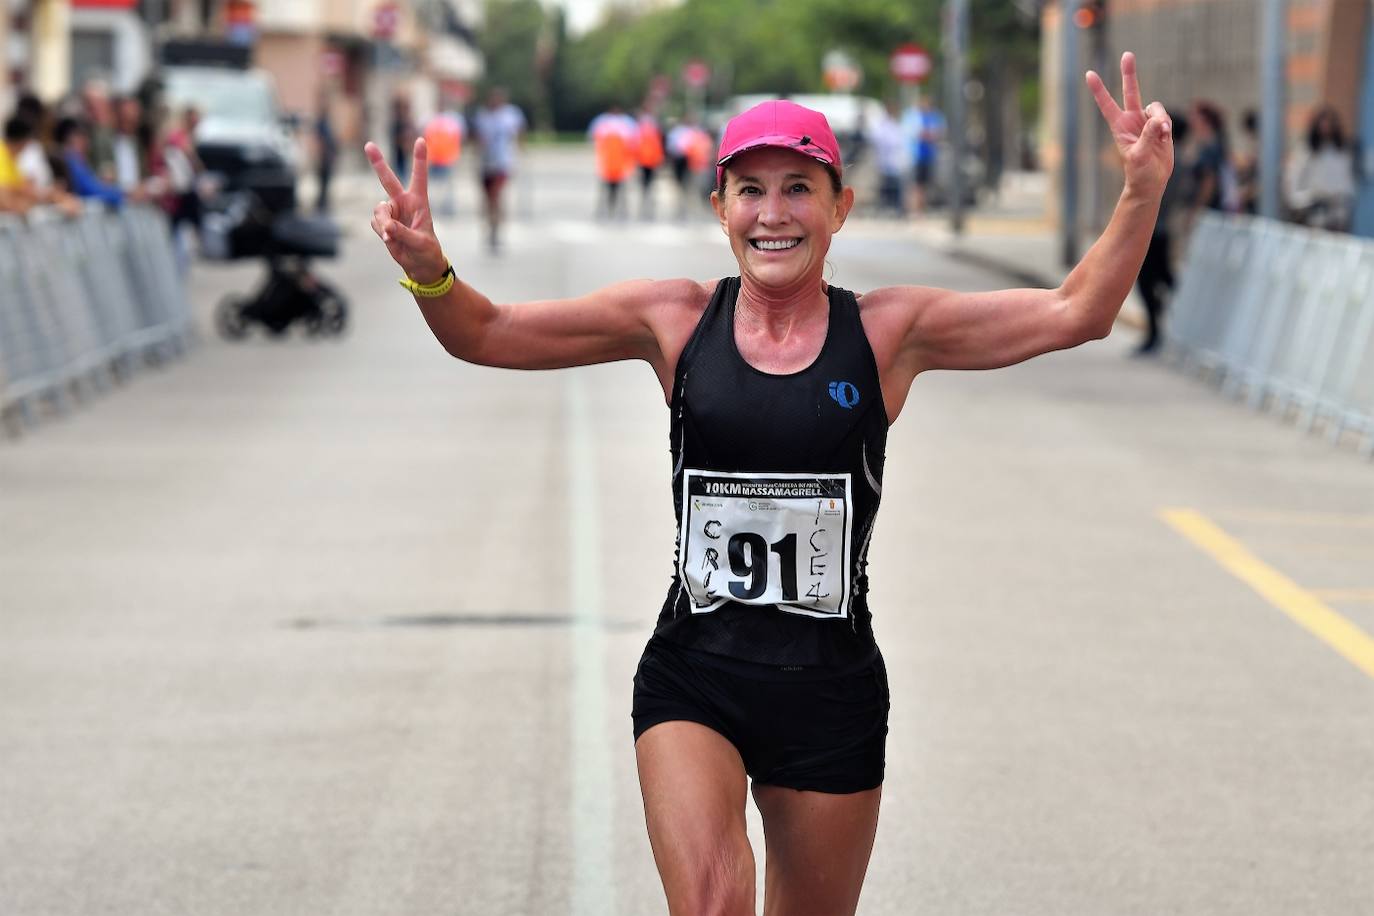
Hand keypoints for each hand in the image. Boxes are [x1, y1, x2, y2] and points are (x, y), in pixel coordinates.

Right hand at [365, 138, 445, 283]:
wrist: (419, 264)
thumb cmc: (427, 251)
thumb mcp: (420, 243)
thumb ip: (403, 233)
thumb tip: (387, 226)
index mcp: (419, 202)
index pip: (419, 177)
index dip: (419, 159)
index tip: (420, 140)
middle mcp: (403, 203)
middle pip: (388, 180)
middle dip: (378, 163)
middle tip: (369, 145)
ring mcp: (392, 212)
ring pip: (378, 210)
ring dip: (383, 223)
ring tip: (391, 236)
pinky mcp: (383, 222)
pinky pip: (375, 222)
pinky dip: (380, 231)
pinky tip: (389, 239)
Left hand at [1086, 52, 1172, 197]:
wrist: (1151, 181)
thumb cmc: (1139, 172)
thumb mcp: (1139, 156)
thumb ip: (1148, 136)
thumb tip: (1158, 120)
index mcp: (1119, 127)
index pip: (1107, 105)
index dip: (1099, 90)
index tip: (1089, 74)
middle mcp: (1132, 120)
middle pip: (1131, 92)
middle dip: (1129, 73)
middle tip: (1127, 54)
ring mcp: (1146, 122)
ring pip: (1156, 107)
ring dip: (1161, 118)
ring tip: (1163, 134)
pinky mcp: (1160, 126)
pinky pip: (1166, 117)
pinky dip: (1168, 126)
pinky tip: (1166, 138)